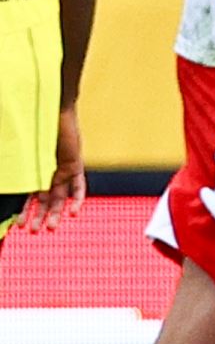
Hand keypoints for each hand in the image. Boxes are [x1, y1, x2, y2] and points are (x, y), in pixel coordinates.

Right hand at [21, 108, 84, 232]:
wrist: (54, 112)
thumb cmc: (35, 129)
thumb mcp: (23, 152)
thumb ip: (16, 165)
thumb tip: (5, 172)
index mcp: (34, 173)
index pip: (29, 198)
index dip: (24, 212)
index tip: (18, 226)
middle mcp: (49, 174)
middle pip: (45, 201)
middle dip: (39, 217)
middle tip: (34, 231)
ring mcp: (63, 171)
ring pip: (60, 198)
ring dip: (56, 213)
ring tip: (50, 228)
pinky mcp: (75, 166)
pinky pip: (79, 186)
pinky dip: (77, 199)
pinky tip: (74, 212)